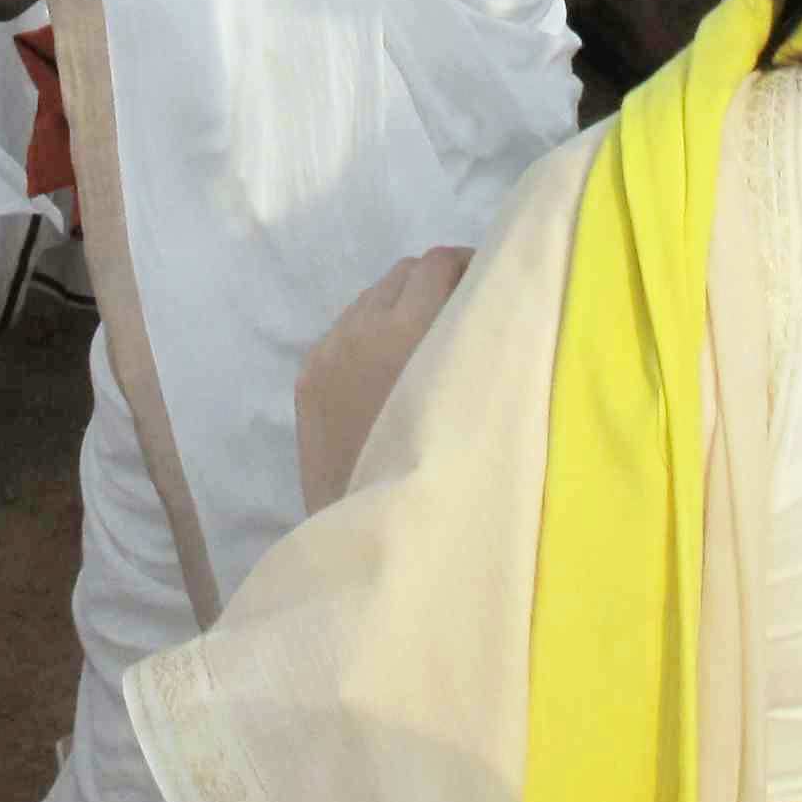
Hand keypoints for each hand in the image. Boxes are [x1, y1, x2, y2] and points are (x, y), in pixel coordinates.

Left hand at [293, 246, 471, 511]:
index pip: (438, 264)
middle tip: (464, 317)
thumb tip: (495, 306)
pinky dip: (370, 334)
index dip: (470, 267)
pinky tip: (389, 373)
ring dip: (402, 308)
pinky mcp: (306, 378)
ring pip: (371, 299)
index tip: (490, 289)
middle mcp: (359, 330)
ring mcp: (326, 353)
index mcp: (406, 333)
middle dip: (437, 285)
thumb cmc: (444, 476)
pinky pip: (343, 330)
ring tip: (426, 348)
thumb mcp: (476, 402)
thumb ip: (481, 344)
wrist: (370, 537)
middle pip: (404, 273)